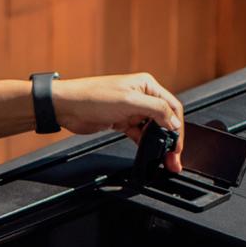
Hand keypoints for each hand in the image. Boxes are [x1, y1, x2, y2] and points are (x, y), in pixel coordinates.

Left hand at [53, 72, 185, 164]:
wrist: (68, 106)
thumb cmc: (93, 97)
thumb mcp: (129, 101)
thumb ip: (155, 110)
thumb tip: (173, 122)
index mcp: (147, 86)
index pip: (172, 107)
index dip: (177, 128)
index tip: (177, 146)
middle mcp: (142, 96)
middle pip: (165, 120)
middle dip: (171, 140)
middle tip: (173, 159)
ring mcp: (132, 110)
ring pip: (154, 129)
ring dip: (160, 145)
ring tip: (164, 160)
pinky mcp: (123, 122)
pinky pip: (140, 135)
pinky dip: (146, 145)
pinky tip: (149, 154)